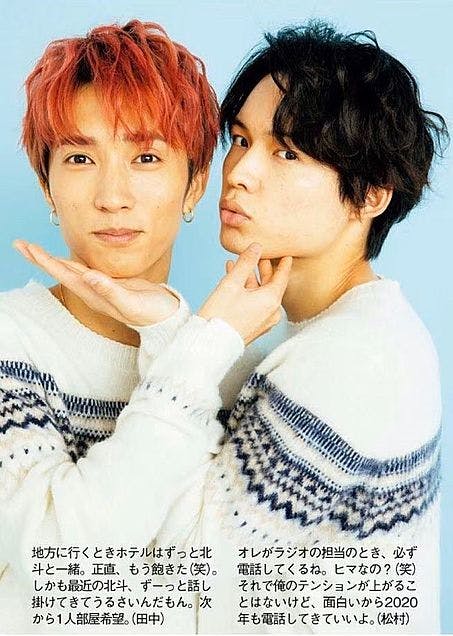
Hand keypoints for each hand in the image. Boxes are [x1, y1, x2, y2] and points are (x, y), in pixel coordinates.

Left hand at [13, 240, 178, 325]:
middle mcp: (92, 291)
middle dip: (39, 258)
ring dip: (51, 260)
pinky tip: (66, 260)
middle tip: (19, 244)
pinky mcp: (110, 283)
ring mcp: (100, 288)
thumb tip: (88, 276)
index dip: (45, 261)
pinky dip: (72, 262)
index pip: (64, 274)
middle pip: (60, 271)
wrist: (166, 319)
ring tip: (34, 250)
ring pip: (71, 270)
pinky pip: (85, 270)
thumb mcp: (131, 302)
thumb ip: (110, 290)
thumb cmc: (151, 313)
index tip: (28, 248)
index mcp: (94, 295)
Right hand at [198, 243, 291, 344]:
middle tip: (258, 255)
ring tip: (237, 265)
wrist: (210, 343)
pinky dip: (247, 292)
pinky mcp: (254, 327)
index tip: (287, 253)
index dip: (283, 263)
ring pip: (260, 295)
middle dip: (262, 269)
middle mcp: (272, 312)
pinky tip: (233, 282)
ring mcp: (264, 321)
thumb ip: (246, 262)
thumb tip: (256, 247)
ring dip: (249, 279)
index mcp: (271, 301)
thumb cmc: (220, 315)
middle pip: (270, 285)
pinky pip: (255, 305)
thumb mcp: (232, 283)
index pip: (282, 277)